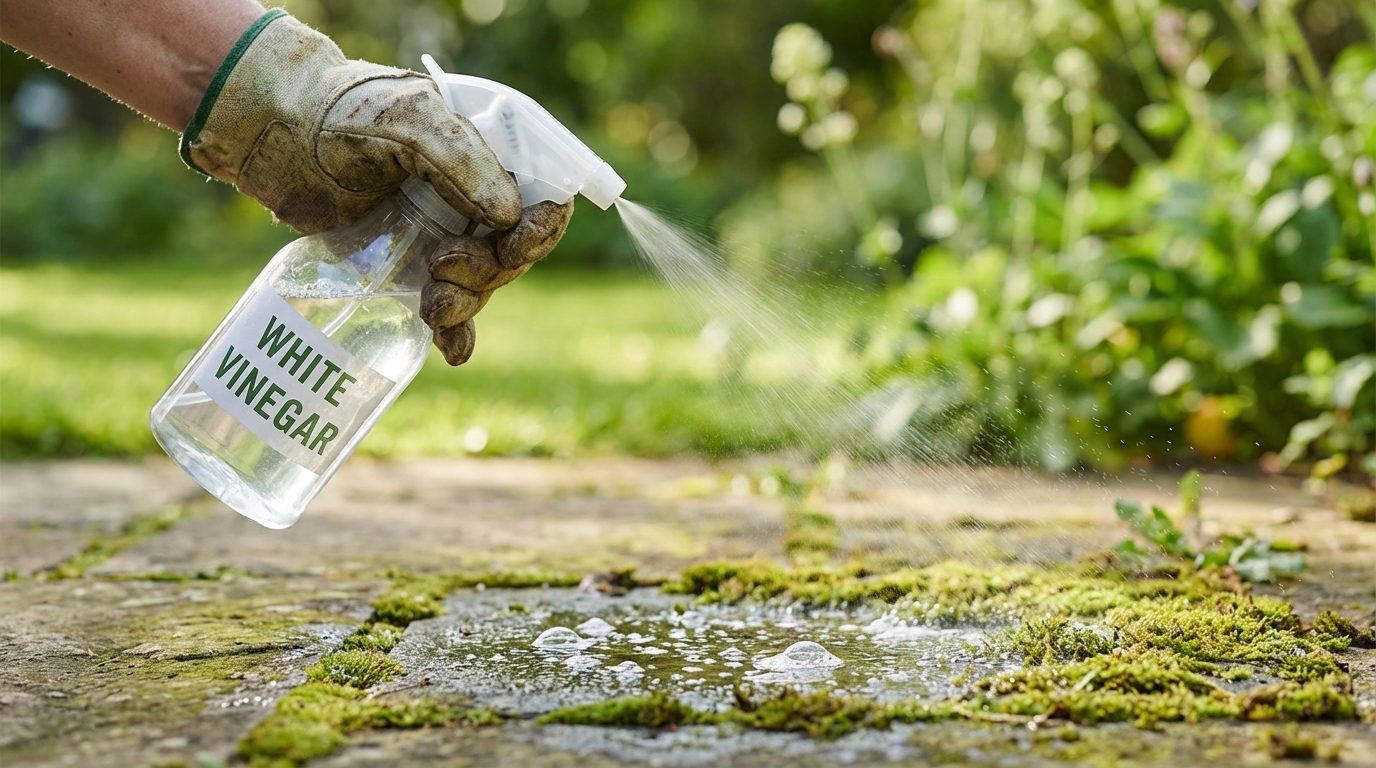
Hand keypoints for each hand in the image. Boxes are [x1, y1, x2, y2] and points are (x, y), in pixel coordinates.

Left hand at [182, 11, 570, 363]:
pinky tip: (453, 351)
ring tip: (430, 303)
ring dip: (466, 302)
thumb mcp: (408, 119)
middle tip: (439, 263)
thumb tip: (509, 216)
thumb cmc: (341, 110)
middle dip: (487, 270)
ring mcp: (441, 231)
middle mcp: (473, 196)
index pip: (544, 195)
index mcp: (488, 154)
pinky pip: (448, 306)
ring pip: (481, 283)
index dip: (540, 227)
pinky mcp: (406, 262)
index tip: (512, 248)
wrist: (271, 133)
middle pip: (512, 250)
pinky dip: (456, 332)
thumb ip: (461, 158)